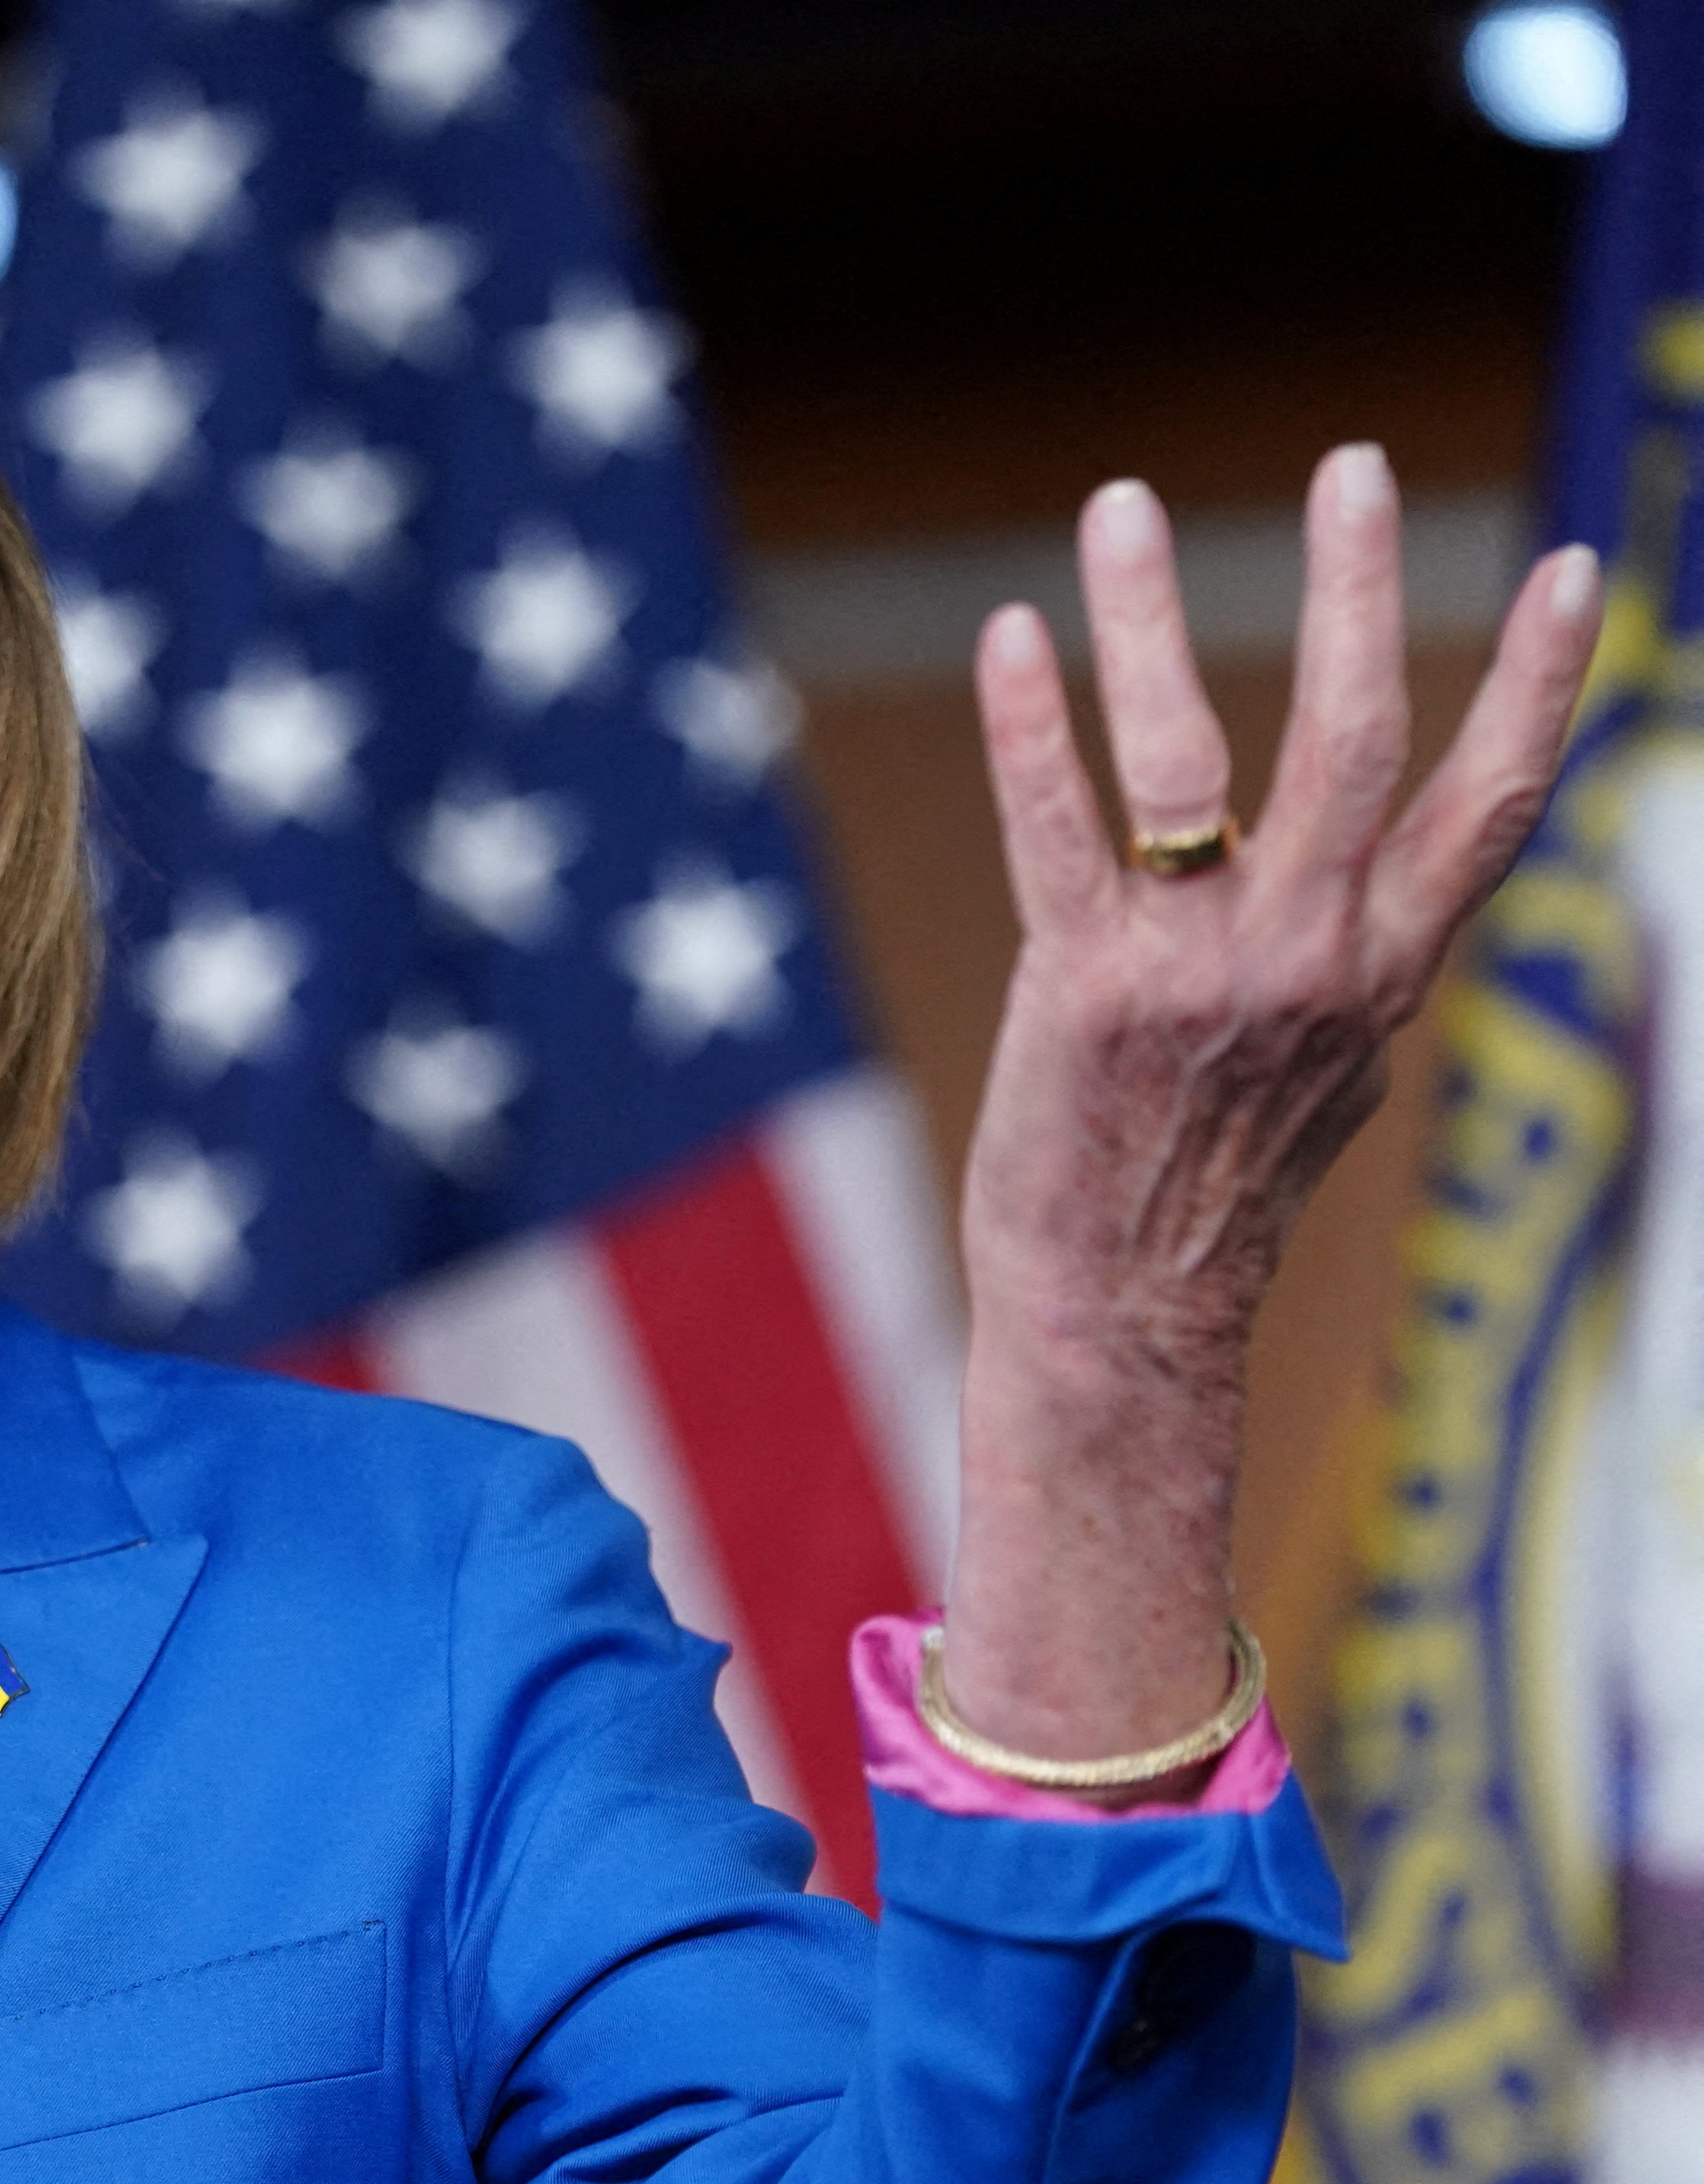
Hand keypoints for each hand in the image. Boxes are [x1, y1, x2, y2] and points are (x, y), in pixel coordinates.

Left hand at [935, 443, 1598, 1776]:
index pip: (1494, 799)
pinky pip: (1054, 830)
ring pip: (1186, 757)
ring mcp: (1196, 971)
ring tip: (1121, 508)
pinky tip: (1010, 637)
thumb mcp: (1337, 1074)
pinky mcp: (1079, 989)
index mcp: (1389, 967)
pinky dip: (1030, 726)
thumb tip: (1406, 910)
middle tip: (1349, 468)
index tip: (1579, 566)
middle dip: (1354, 593)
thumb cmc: (1217, 1183)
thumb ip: (1369, 974)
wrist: (1122, 1309)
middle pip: (1352, 736)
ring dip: (1150, 620)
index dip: (1544, 681)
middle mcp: (1311, 956)